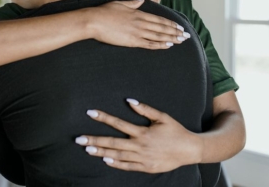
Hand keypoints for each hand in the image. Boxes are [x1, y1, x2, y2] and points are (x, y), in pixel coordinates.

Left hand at [75, 99, 202, 172]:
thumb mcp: (162, 117)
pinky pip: (127, 166)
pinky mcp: (146, 167)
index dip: (103, 118)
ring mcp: (142, 159)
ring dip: (101, 152)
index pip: (118, 124)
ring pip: (117, 156)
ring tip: (87, 149)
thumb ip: (145, 109)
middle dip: (94, 140)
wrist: (189, 150)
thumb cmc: (175, 130)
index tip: (90, 113)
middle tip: (79, 139)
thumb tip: (129, 100)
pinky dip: (116, 164)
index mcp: (142, 132)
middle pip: (112, 142)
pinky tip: (105, 160)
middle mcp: (140, 146)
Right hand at [91, 0, 189, 49]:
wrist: (94, 21)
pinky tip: (168, 45)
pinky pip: (149, 44)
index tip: (179, 27)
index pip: (159, 20)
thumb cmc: (105, 12)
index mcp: (139, 14)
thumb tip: (141, 0)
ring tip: (181, 41)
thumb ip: (133, 3)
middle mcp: (141, 23)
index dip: (171, 24)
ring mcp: (137, 33)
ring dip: (171, 38)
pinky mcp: (132, 41)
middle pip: (162, 28)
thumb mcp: (120, 4)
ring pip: (159, 36)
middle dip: (175, 32)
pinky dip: (160, 45)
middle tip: (186, 36)